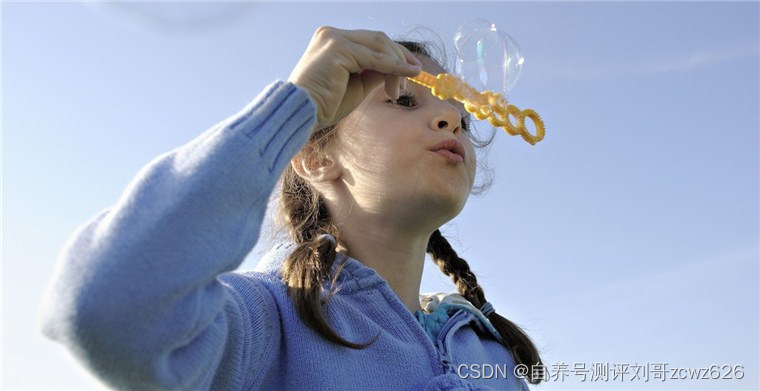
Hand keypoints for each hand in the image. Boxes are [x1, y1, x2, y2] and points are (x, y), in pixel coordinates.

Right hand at [288, 27, 421, 130]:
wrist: (302, 114)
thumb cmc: (324, 106)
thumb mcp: (356, 85)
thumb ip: (374, 72)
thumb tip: (398, 69)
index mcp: (331, 40)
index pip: (370, 41)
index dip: (393, 53)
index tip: (410, 70)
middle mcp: (331, 34)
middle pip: (377, 39)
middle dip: (399, 58)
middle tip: (413, 76)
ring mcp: (334, 38)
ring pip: (379, 46)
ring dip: (396, 66)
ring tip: (400, 89)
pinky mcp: (339, 48)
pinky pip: (375, 57)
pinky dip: (394, 67)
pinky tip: (406, 76)